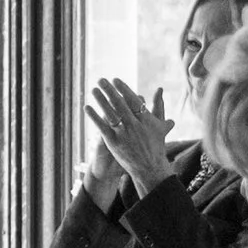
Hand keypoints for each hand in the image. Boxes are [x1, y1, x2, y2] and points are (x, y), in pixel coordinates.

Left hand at [86, 76, 173, 197]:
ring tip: (93, 90)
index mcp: (146, 119)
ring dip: (101, 100)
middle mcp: (135, 125)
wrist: (150, 167)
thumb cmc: (156, 145)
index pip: (133, 100)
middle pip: (120, 104)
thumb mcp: (160, 125)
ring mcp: (124, 134)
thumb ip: (159, 106)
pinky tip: (87, 107)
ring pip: (110, 114)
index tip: (115, 80)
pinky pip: (102, 127)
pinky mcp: (114, 143)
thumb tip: (159, 88)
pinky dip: (94, 116)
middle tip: (101, 80)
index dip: (123, 89)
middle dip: (110, 90)